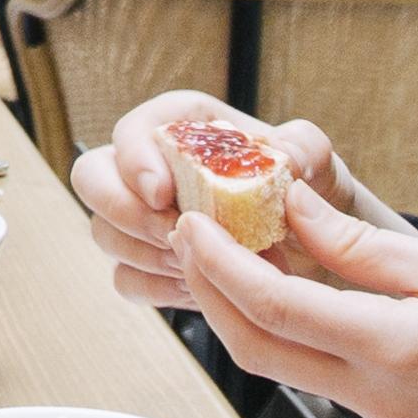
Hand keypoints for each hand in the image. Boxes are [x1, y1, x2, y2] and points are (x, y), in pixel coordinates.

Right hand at [67, 93, 354, 307]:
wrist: (324, 254)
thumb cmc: (314, 198)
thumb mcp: (320, 165)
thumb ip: (305, 148)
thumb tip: (283, 156)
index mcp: (187, 129)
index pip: (135, 128)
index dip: (135, 157)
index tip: (161, 192)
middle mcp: (155, 169)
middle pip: (93, 177)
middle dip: (124, 210)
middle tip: (173, 234)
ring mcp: (145, 220)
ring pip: (105, 232)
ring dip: (147, 253)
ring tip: (206, 264)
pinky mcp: (149, 265)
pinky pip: (126, 279)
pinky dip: (158, 288)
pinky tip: (200, 289)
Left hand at [177, 177, 417, 417]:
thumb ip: (366, 250)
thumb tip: (294, 213)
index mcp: (395, 350)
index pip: (275, 308)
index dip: (219, 266)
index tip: (189, 223)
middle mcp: (379, 396)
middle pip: (258, 351)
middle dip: (210, 296)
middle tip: (189, 238)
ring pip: (286, 369)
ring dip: (246, 316)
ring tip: (230, 256)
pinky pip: (326, 378)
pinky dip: (295, 334)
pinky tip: (295, 292)